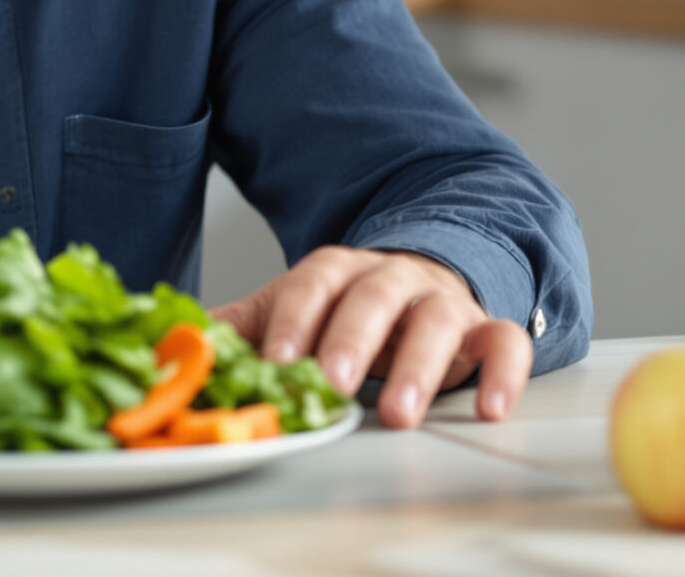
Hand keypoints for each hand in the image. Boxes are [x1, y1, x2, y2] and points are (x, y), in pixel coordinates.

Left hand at [210, 247, 530, 429]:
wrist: (413, 288)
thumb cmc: (342, 312)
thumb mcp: (290, 313)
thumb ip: (240, 329)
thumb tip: (180, 344)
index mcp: (337, 270)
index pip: (314, 282)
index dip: (294, 319)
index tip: (276, 362)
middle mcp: (391, 276)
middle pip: (373, 296)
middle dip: (351, 339)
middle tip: (333, 385)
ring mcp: (442, 300)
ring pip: (438, 317)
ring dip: (418, 365)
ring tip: (397, 415)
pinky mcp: (484, 328)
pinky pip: (504, 343)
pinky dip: (503, 373)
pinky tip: (489, 409)